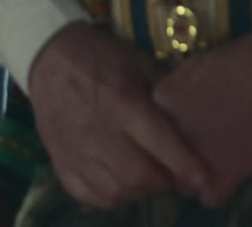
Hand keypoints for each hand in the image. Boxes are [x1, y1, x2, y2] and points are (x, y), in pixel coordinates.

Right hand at [27, 23, 208, 209]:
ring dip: (139, 189)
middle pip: (140, 176)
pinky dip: (110, 195)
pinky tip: (118, 180)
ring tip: (144, 175)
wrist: (48, 57)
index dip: (186, 165)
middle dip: (163, 180)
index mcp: (122, 102)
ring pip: (117, 190)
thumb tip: (197, 116)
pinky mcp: (61, 161)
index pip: (161, 144)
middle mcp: (98, 130)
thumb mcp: (137, 62)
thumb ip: (167, 90)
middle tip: (168, 170)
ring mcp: (75, 150)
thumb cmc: (100, 57)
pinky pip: (91, 195)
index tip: (203, 178)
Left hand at [151, 32, 251, 207]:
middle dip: (178, 159)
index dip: (168, 136)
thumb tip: (167, 112)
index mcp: (158, 105)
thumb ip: (174, 96)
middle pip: (163, 161)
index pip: (149, 133)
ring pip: (184, 184)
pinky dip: (218, 191)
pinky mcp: (224, 175)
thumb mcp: (190, 71)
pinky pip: (210, 197)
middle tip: (201, 151)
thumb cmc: (235, 62)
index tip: (183, 133)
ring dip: (197, 177)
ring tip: (216, 164)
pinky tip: (228, 177)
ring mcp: (194, 157)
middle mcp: (169, 133)